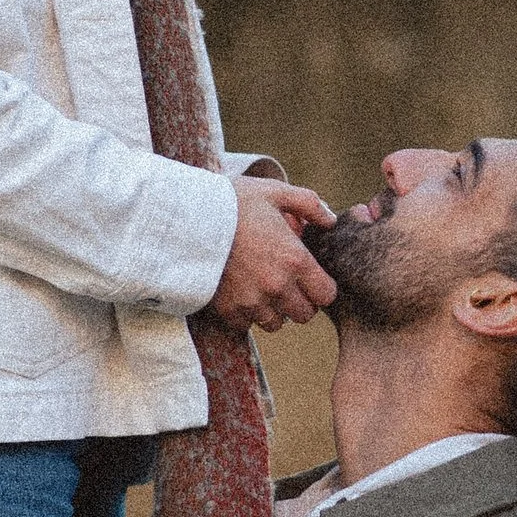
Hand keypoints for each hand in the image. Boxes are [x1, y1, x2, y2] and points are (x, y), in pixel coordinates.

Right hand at [210, 174, 337, 330]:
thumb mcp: (275, 191)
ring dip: (274, 310)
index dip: (322, 287)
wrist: (186, 218)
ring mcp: (251, 301)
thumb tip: (330, 221)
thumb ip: (309, 205)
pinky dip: (247, 314)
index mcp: (295, 260)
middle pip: (305, 315)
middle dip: (301, 301)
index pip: (326, 295)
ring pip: (276, 323)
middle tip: (288, 284)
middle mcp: (277, 286)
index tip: (312, 278)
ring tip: (263, 288)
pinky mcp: (227, 309)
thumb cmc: (233, 202)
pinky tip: (242, 293)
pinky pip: (247, 325)